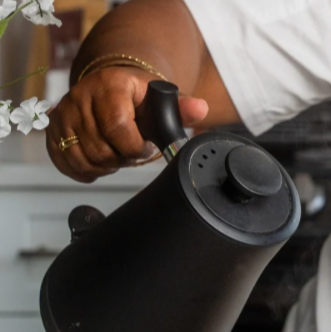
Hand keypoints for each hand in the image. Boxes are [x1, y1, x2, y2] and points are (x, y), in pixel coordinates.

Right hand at [46, 66, 208, 182]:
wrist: (113, 88)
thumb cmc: (140, 98)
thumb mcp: (162, 100)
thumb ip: (181, 109)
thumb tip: (201, 108)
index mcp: (110, 85)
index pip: (118, 128)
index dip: (135, 147)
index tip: (145, 146)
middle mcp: (80, 96)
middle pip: (101, 149)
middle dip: (123, 158)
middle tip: (132, 149)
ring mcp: (63, 114)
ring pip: (83, 159)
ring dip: (106, 166)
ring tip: (117, 153)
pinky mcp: (52, 130)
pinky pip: (65, 163)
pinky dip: (86, 171)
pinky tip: (100, 162)